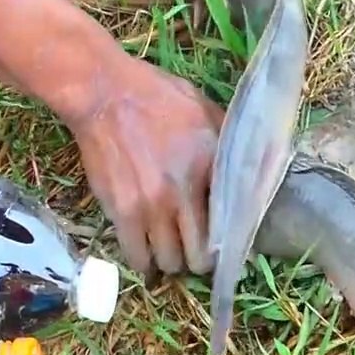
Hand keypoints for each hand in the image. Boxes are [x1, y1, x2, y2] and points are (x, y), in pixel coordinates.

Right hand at [70, 56, 223, 276]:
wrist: (105, 93)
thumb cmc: (157, 97)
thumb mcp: (205, 112)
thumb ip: (227, 146)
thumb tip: (249, 172)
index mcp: (208, 167)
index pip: (229, 226)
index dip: (229, 243)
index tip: (226, 245)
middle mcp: (182, 194)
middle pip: (199, 257)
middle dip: (200, 259)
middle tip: (196, 250)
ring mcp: (150, 207)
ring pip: (169, 261)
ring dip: (172, 260)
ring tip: (170, 249)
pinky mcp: (121, 212)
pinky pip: (136, 256)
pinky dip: (143, 261)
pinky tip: (145, 253)